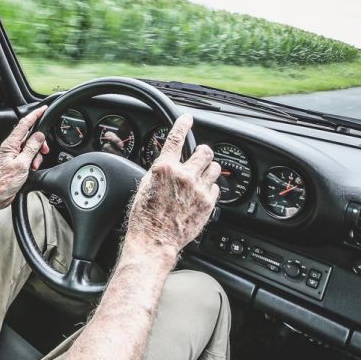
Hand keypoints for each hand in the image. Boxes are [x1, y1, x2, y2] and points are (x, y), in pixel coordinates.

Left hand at [0, 106, 49, 215]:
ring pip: (31, 146)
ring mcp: (14, 154)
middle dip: (40, 142)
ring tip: (35, 164)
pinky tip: (32, 167)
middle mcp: (11, 147)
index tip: (43, 109)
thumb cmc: (4, 182)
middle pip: (30, 136)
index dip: (35, 115)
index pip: (24, 124)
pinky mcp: (16, 162)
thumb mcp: (22, 164)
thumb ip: (31, 148)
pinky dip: (33, 160)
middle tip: (44, 150)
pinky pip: (29, 155)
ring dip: (37, 154)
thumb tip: (39, 136)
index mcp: (11, 144)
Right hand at [125, 113, 220, 253]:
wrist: (155, 241)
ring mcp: (198, 190)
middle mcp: (184, 176)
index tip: (187, 118)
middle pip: (204, 151)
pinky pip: (216, 187)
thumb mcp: (145, 186)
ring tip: (201, 175)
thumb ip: (160, 171)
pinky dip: (209, 187)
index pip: (176, 138)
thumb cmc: (145, 218)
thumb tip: (168, 163)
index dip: (183, 124)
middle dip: (202, 152)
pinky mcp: (208, 204)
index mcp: (164, 169)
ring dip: (208, 168)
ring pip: (214, 167)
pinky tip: (201, 192)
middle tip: (198, 156)